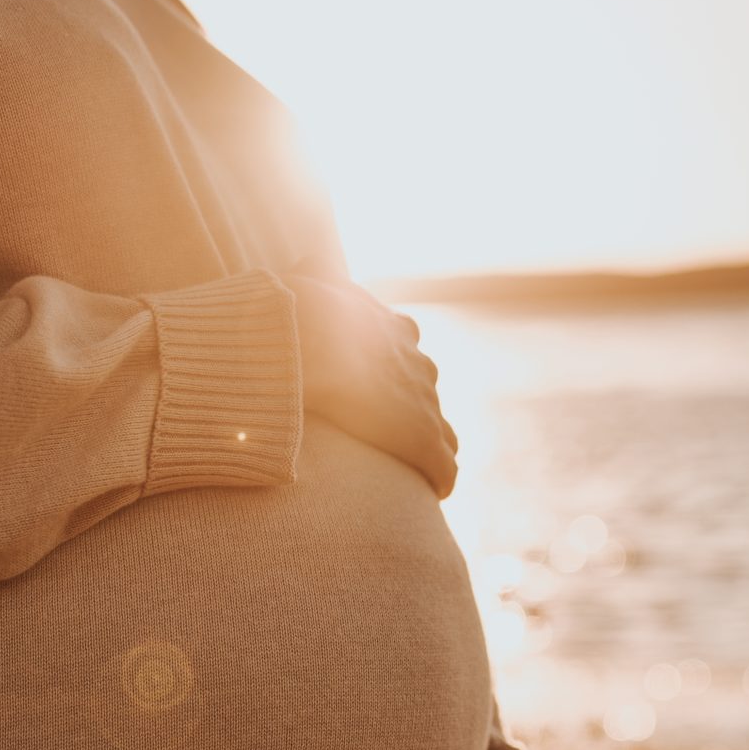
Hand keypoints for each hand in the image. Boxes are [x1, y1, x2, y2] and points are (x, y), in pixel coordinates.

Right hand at [279, 253, 458, 498]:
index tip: (380, 393)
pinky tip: (435, 490)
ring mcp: (426, 401)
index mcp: (396, 331)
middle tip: (392, 434)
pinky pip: (444, 466)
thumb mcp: (309, 281)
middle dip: (417, 412)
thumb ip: (312, 270)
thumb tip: (303, 259)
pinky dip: (440, 478)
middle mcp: (419, 365)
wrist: (318, 342)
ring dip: (434, 447)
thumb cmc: (307, 316)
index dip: (395, 375)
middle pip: (428, 392)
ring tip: (417, 469)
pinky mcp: (424, 438)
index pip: (407, 354)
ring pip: (445, 430)